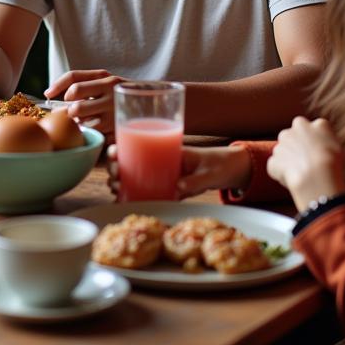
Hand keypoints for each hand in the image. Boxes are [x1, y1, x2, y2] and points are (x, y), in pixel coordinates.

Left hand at [45, 69, 121, 135]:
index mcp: (105, 80)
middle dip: (68, 112)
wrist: (153, 104)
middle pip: (76, 107)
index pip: (74, 81)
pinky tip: (93, 132)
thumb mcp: (103, 79)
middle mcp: (112, 95)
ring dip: (78, 126)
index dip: (58, 88)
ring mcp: (116, 116)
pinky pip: (94, 137)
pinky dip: (89, 136)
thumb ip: (78, 81)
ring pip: (83, 125)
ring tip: (84, 122)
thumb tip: (49, 93)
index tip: (49, 95)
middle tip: (69, 113)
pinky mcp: (119, 133)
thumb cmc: (119, 92)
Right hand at [105, 144, 251, 199]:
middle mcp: (161, 160)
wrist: (232, 170)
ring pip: (135, 176)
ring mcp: (163, 175)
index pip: (138, 143)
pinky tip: (123, 201)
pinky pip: (148, 191)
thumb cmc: (220, 164)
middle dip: (115, 167)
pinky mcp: (169, 189)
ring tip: (115, 189)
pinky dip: (134, 195)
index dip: (121, 148)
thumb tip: (177, 188)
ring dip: (121, 181)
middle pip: (130, 161)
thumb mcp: (210, 172)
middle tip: (113, 177)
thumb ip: (195, 180)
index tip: (113, 154)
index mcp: (168, 150)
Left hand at [266, 117, 344, 212]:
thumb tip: (326, 145)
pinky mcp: (274, 160)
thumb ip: (328, 141)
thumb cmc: (334, 164)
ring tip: (303, 174)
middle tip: (307, 161)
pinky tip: (294, 182)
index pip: (312, 127)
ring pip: (283, 151)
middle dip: (296, 145)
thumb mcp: (339, 147)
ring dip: (289, 160)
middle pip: (293, 135)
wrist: (318, 176)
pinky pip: (276, 168)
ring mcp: (282, 143)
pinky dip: (282, 174)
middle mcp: (296, 128)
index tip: (318, 151)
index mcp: (317, 124)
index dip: (314, 141)